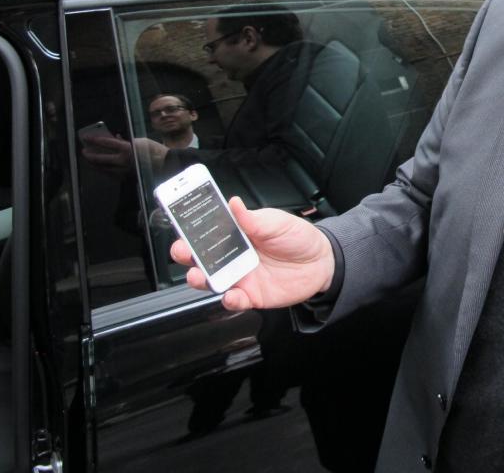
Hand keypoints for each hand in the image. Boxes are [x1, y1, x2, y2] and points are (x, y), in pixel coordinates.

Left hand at [81, 135, 167, 173]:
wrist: (165, 165)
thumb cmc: (154, 150)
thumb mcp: (140, 141)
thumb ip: (126, 141)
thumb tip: (115, 138)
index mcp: (126, 149)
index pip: (106, 143)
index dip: (95, 140)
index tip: (86, 138)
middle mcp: (123, 160)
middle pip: (101, 158)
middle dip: (91, 155)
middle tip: (84, 152)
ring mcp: (124, 171)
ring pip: (104, 168)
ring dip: (95, 164)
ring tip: (90, 161)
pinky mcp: (127, 178)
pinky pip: (111, 174)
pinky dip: (104, 170)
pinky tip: (102, 168)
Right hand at [171, 196, 335, 310]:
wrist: (322, 262)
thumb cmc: (298, 237)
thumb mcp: (276, 222)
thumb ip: (253, 219)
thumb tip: (233, 204)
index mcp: (236, 234)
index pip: (206, 231)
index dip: (190, 229)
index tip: (180, 226)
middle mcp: (233, 256)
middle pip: (200, 257)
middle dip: (185, 254)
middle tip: (182, 251)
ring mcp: (240, 276)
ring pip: (211, 280)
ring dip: (200, 278)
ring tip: (198, 275)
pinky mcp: (251, 295)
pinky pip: (234, 300)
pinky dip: (229, 300)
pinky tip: (230, 294)